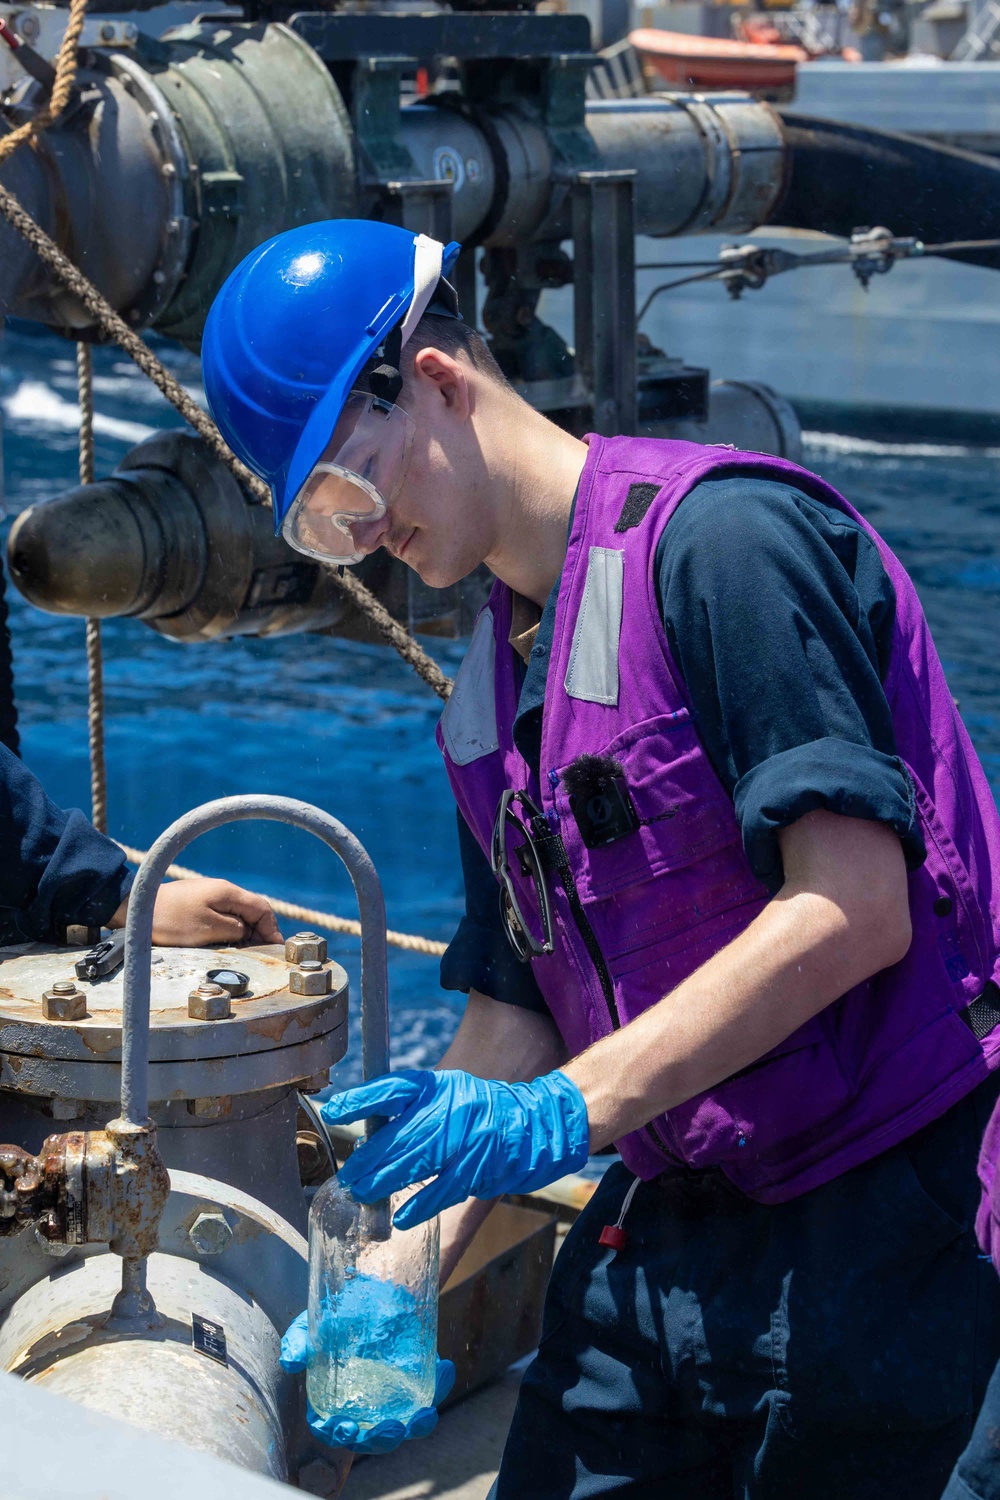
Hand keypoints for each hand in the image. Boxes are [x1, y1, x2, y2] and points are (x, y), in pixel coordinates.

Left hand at [111, 877, 281, 946]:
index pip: (262, 908)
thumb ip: (235, 929)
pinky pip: (220, 916)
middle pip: (251, 911)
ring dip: (242, 932)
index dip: (272, 929)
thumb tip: (247, 932)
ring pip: (235, 914)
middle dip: (259, 932)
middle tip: (259, 955)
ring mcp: (208, 895)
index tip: (276, 949)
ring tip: (241, 952)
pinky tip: (222, 943)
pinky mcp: (196, 903)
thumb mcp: (209, 929)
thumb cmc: (171, 920)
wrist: (135, 908)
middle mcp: (221, 890)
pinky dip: (227, 929)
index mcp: (228, 892)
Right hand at [280, 1309, 455, 1455]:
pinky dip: (441, 1385)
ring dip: (417, 1426)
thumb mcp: (310, 1326)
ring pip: (406, 1426)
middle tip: (390, 1428)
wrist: (369, 1287)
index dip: (337, 1435)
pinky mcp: (416, 1380)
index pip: (333, 1429)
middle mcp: (364, 1407)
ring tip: (424, 1415)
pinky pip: (432, 1390)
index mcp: (334, 1402)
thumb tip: (291, 1362)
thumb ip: (298, 1343)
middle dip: (381, 1439)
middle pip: (372, 1438)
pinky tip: (445, 1368)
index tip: (345, 1427)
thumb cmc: (335, 1314)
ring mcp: (392, 1397)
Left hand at [325, 1068, 589, 1226]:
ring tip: (363, 1195)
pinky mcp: (479, 1168)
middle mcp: (450, 1108)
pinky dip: (419, 1205)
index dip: (362, 1099)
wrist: (537, 1123)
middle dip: (368, 1159)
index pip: (394, 1089)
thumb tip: (372, 1139)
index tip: (334, 1112)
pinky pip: (443, 1190)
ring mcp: (465, 1139)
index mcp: (438, 1087)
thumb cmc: (483, 1110)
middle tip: (348, 1178)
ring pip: (416, 1163)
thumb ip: (414, 1110)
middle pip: (399, 1134)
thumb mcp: (448, 1094)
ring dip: (385, 1182)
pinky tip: (400, 1217)